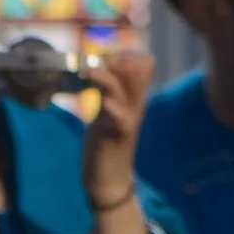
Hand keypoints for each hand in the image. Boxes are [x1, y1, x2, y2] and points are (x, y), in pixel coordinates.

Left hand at [80, 41, 152, 212]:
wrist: (110, 180)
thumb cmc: (106, 143)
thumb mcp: (104, 111)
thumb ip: (105, 90)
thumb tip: (98, 66)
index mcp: (131, 98)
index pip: (143, 65)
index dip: (127, 53)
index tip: (106, 52)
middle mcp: (133, 106)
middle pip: (139, 72)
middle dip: (119, 59)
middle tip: (96, 58)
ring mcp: (127, 121)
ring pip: (128, 93)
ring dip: (109, 79)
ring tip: (90, 72)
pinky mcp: (118, 138)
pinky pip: (123, 121)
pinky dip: (115, 110)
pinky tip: (106, 104)